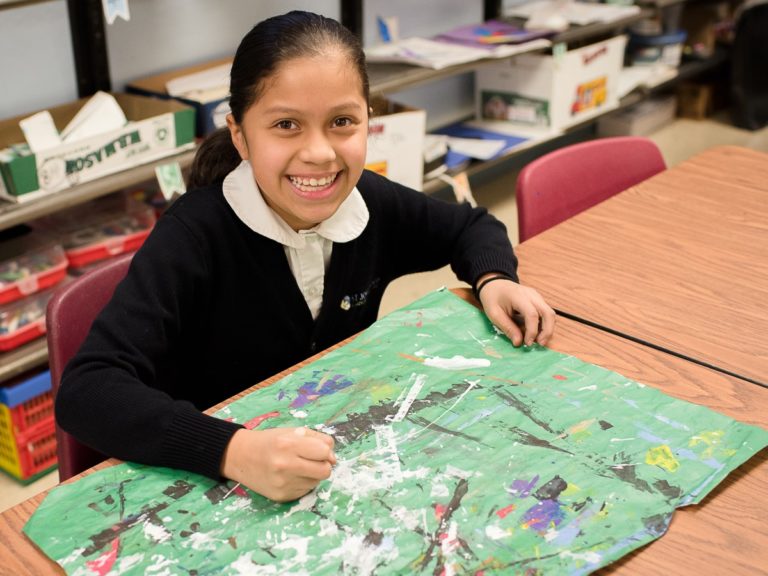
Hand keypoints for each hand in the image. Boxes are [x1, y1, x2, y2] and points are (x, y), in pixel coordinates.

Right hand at [220, 427, 335, 501]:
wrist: (241, 457)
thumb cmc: (270, 441)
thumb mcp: (293, 432)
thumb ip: (318, 439)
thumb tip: (333, 458)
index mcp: (288, 444)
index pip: (324, 452)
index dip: (325, 451)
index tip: (319, 450)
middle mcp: (285, 465)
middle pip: (325, 471)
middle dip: (323, 465)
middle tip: (312, 460)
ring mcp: (283, 483)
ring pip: (316, 482)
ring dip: (312, 474)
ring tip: (297, 467)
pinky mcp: (281, 497)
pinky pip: (305, 491)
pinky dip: (303, 483)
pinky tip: (290, 476)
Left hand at [476, 275, 555, 346]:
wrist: (494, 284)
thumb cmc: (492, 298)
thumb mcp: (494, 314)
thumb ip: (507, 328)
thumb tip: (518, 343)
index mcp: (518, 297)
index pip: (532, 314)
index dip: (532, 331)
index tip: (528, 343)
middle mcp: (532, 295)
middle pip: (548, 313)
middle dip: (547, 331)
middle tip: (540, 344)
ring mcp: (536, 296)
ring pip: (550, 313)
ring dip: (548, 328)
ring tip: (538, 340)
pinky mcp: (538, 300)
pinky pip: (546, 312)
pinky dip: (545, 324)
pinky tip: (537, 333)